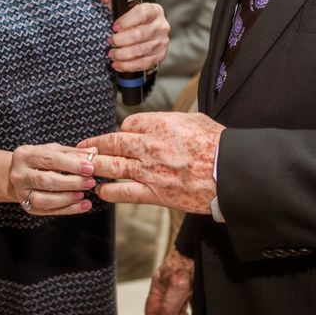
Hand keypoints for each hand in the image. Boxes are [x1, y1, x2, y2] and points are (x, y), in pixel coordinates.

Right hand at [9, 143, 97, 215]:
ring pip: (44, 199)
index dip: (72, 164)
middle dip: (71, 182)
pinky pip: (48, 211)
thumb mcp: (53, 151)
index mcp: (25, 155)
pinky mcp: (28, 207)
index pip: (50, 159)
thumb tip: (93, 153)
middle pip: (46, 180)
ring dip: (67, 198)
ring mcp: (21, 193)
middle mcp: (20, 174)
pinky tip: (82, 205)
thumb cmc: (38, 161)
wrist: (15, 176)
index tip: (90, 168)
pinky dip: (67, 210)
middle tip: (90, 182)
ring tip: (83, 195)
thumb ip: (73, 153)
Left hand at [79, 112, 224, 213]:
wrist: (232, 173)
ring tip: (84, 168)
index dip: (121, 129)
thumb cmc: (219, 146)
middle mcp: (152, 146)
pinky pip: (124, 193)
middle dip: (96, 145)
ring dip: (96, 167)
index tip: (119, 135)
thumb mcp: (195, 121)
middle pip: (114, 143)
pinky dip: (109, 192)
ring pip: (113, 167)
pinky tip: (101, 191)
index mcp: (162, 124)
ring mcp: (151, 171)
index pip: (129, 123)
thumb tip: (159, 123)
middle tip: (82, 148)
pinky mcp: (156, 194)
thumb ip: (172, 121)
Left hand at [95, 0, 169, 71]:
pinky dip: (129, 66)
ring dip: (123, 54)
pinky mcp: (159, 56)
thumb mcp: (123, 6)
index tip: (114, 27)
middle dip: (122, 40)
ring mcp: (162, 42)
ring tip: (112, 54)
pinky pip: (144, 63)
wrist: (148, 32)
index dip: (126, 21)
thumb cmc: (135, 19)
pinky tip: (118, 64)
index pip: (141, 13)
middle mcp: (161, 26)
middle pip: (140, 34)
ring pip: (141, 50)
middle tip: (111, 41)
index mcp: (153, 10)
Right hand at [146, 249, 193, 314]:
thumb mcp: (178, 286)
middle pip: (163, 313)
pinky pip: (184, 307)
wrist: (203, 249)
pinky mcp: (188, 288)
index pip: (152, 310)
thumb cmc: (188, 263)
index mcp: (158, 286)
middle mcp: (166, 288)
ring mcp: (177, 288)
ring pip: (175, 312)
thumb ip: (169, 306)